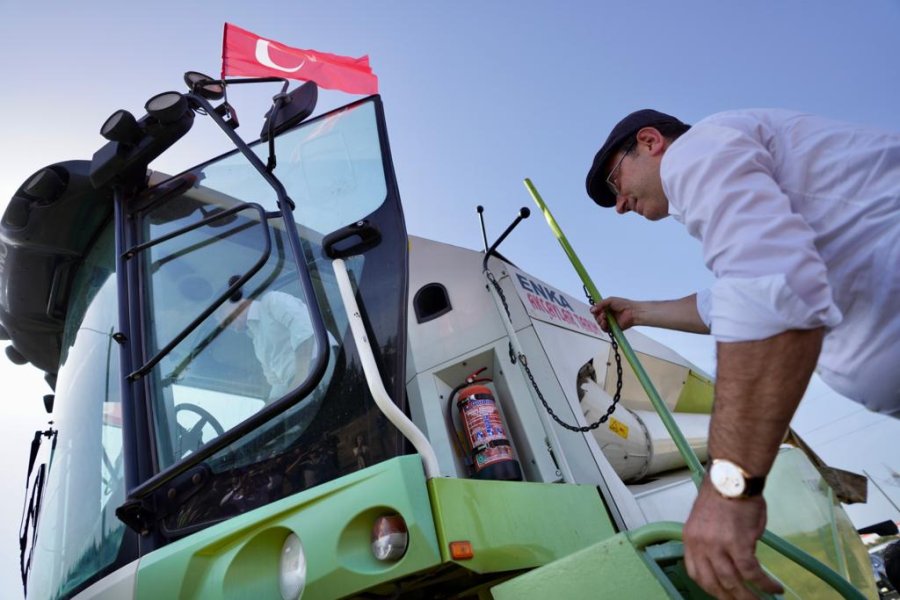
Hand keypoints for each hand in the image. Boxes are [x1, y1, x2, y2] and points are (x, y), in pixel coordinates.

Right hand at [590, 297, 637, 331]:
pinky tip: (606, 322)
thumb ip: (600, 304)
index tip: (595, 310)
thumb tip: (591, 310)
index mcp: (606, 308)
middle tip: (603, 314)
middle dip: (597, 316)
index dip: (595, 311)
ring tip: (605, 318)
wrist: (632, 312)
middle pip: (596, 317)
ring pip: (600, 323)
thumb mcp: (610, 300)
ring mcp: (610, 322)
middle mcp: (607, 315)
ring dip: (600, 321)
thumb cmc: (623, 304)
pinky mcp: (613, 328)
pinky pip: (605, 329)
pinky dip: (603, 326)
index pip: (596, 310)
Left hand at [683, 481, 783, 598]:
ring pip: (732, 583)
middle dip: (728, 598)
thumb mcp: (709, 521)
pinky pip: (752, 573)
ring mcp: (718, 546)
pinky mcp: (739, 545)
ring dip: (747, 597)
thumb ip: (715, 542)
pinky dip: (765, 584)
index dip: (709, 587)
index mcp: (690, 539)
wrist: (733, 477)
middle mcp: (701, 545)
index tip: (720, 593)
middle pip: (713, 583)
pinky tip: (775, 589)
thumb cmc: (724, 493)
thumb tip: (731, 559)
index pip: (695, 572)